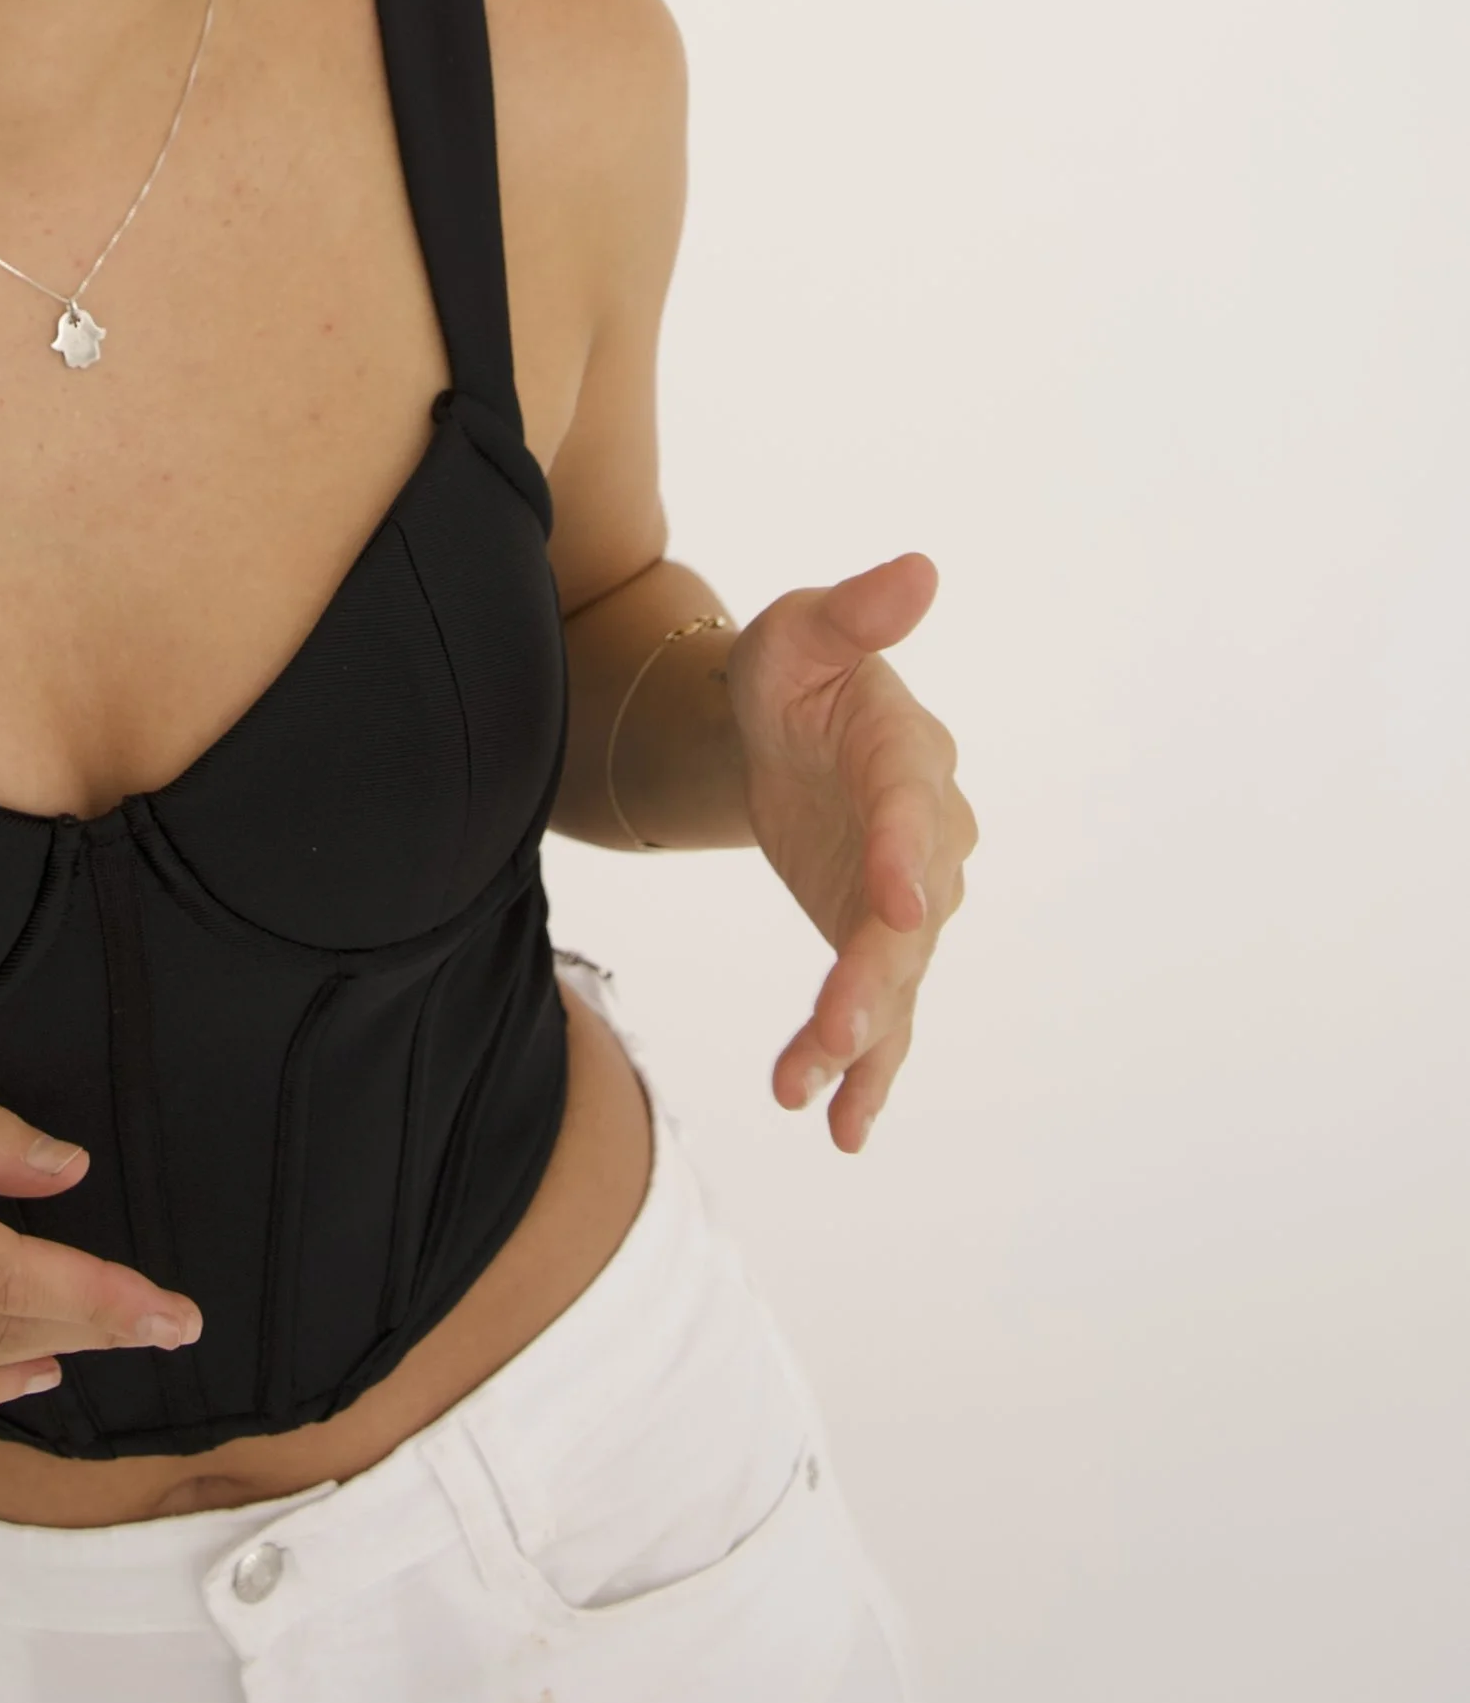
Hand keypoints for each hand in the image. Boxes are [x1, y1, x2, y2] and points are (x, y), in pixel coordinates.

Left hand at [722, 552, 975, 1152]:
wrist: (775, 731)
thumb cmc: (793, 670)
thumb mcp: (802, 632)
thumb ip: (854, 613)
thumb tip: (919, 569)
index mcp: (906, 753)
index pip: (909, 806)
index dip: (903, 854)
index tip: (895, 904)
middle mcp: (926, 835)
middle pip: (908, 913)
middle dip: (873, 974)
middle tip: (833, 1027)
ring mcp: (906, 900)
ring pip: (892, 979)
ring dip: (858, 1037)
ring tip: (808, 1087)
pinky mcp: (878, 944)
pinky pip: (881, 1017)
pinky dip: (865, 1074)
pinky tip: (842, 1133)